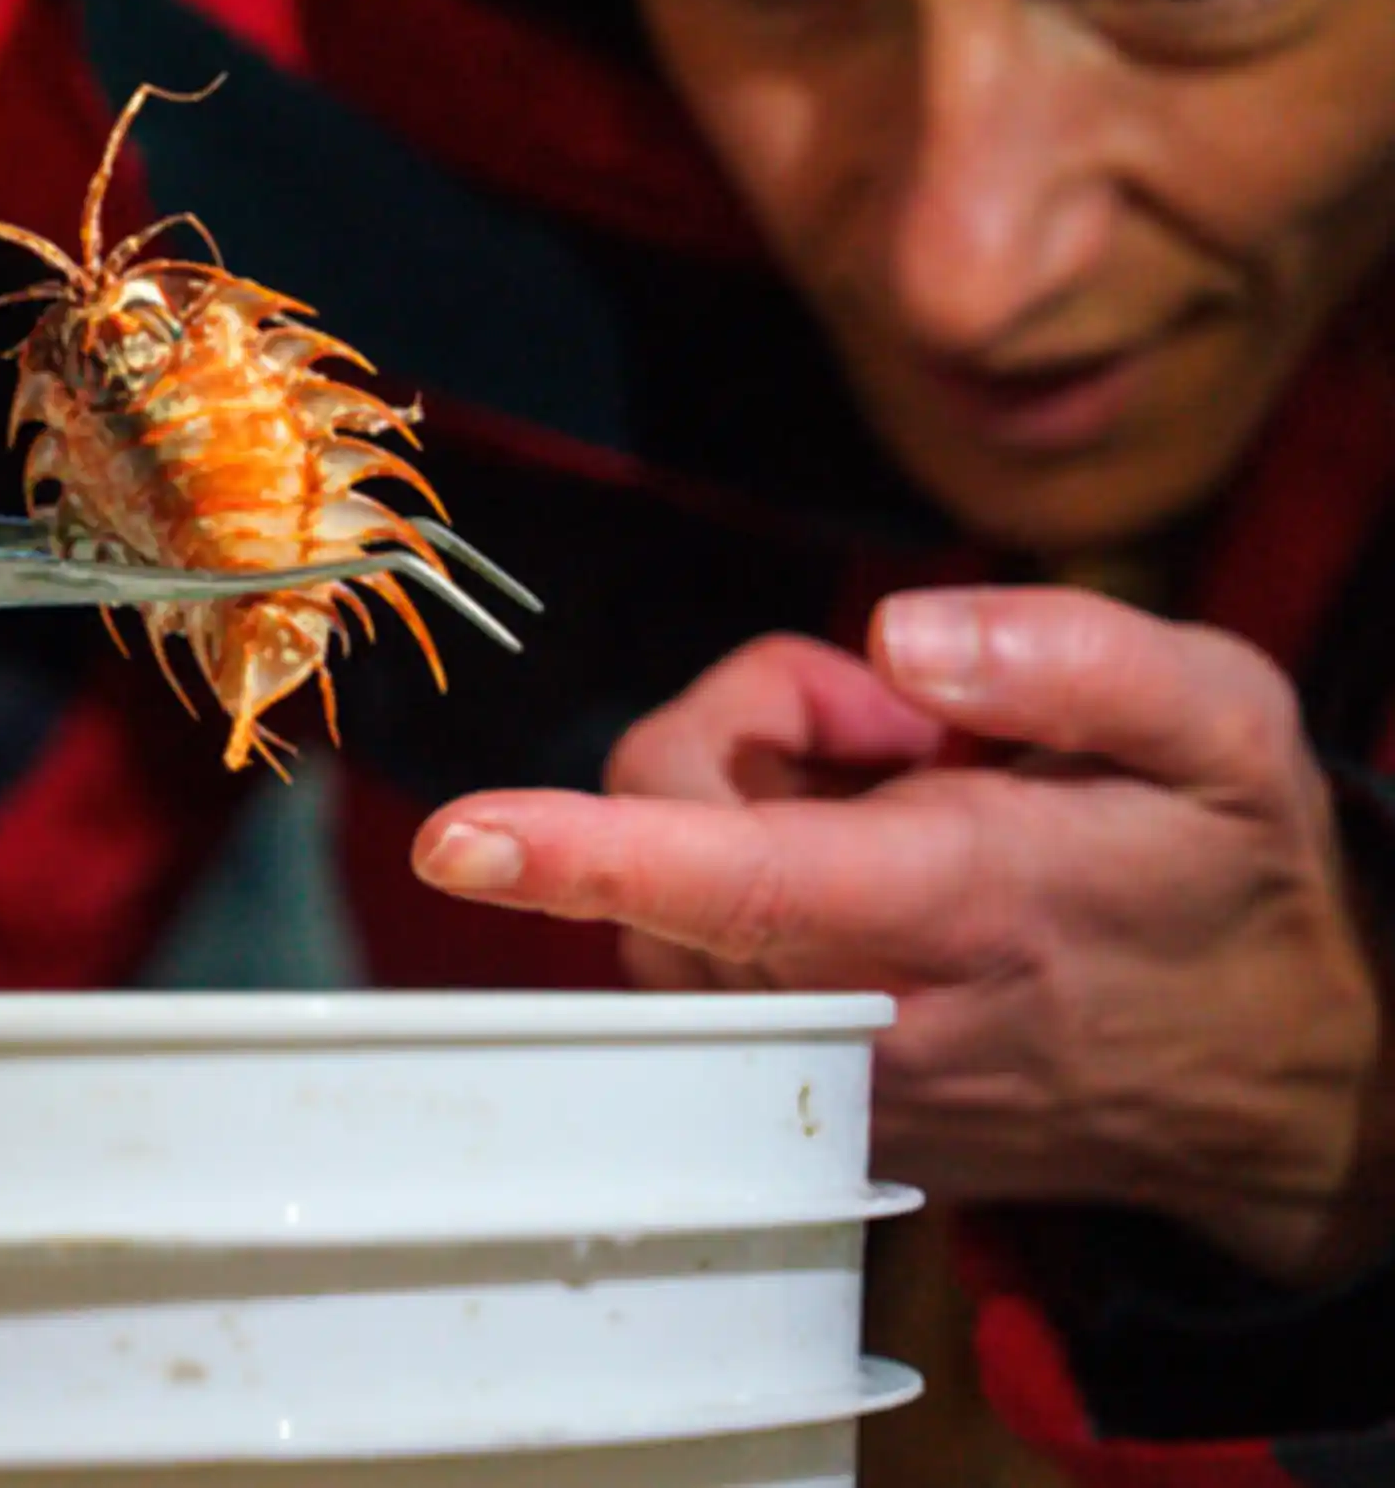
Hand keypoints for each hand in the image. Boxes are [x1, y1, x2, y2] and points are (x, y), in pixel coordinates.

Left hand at [411, 590, 1388, 1286]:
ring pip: (661, 910)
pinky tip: (869, 880)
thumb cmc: (1232, 876)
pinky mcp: (815, 1097)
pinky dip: (742, 889)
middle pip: (665, 852)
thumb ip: (1069, 658)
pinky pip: (694, 966)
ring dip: (740, 814)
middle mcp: (869, 1011)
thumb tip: (900, 634)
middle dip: (739, 740)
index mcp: (960, 904)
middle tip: (902, 732)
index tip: (458, 836)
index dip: (589, 852)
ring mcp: (832, 1074)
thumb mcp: (1221, 727)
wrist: (1274, 1076)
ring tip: (902, 808)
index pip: (746, 880)